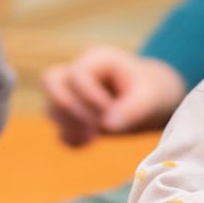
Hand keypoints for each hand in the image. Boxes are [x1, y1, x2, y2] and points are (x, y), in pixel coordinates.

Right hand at [42, 47, 185, 146]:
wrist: (153, 100)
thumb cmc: (152, 92)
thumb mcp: (151, 97)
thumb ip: (132, 109)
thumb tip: (107, 125)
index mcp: (97, 60)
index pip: (77, 76)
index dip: (90, 99)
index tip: (112, 115)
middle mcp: (78, 72)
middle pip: (50, 81)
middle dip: (68, 108)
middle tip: (93, 127)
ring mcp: (71, 94)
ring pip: (51, 107)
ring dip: (68, 125)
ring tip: (94, 137)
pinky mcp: (72, 116)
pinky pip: (59, 128)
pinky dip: (70, 138)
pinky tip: (89, 143)